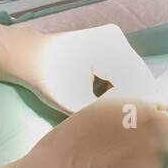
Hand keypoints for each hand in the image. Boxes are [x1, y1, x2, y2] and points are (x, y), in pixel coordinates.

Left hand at [0, 11, 157, 112]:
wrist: (28, 57)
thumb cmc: (48, 80)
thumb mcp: (77, 104)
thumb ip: (107, 115)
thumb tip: (135, 125)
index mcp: (110, 48)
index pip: (136, 85)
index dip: (137, 109)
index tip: (134, 129)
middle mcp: (117, 39)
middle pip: (139, 77)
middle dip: (136, 102)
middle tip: (130, 126)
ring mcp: (114, 38)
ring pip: (134, 73)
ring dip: (131, 95)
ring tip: (121, 117)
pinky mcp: (110, 43)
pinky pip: (125, 68)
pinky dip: (122, 86)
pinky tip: (112, 102)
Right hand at [0, 97, 167, 167]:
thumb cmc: (68, 141)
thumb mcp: (99, 112)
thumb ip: (130, 111)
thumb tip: (158, 109)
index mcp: (139, 107)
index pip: (164, 115)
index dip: (153, 126)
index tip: (141, 136)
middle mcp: (155, 128)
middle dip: (161, 141)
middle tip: (137, 153)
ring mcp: (158, 157)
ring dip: (156, 163)